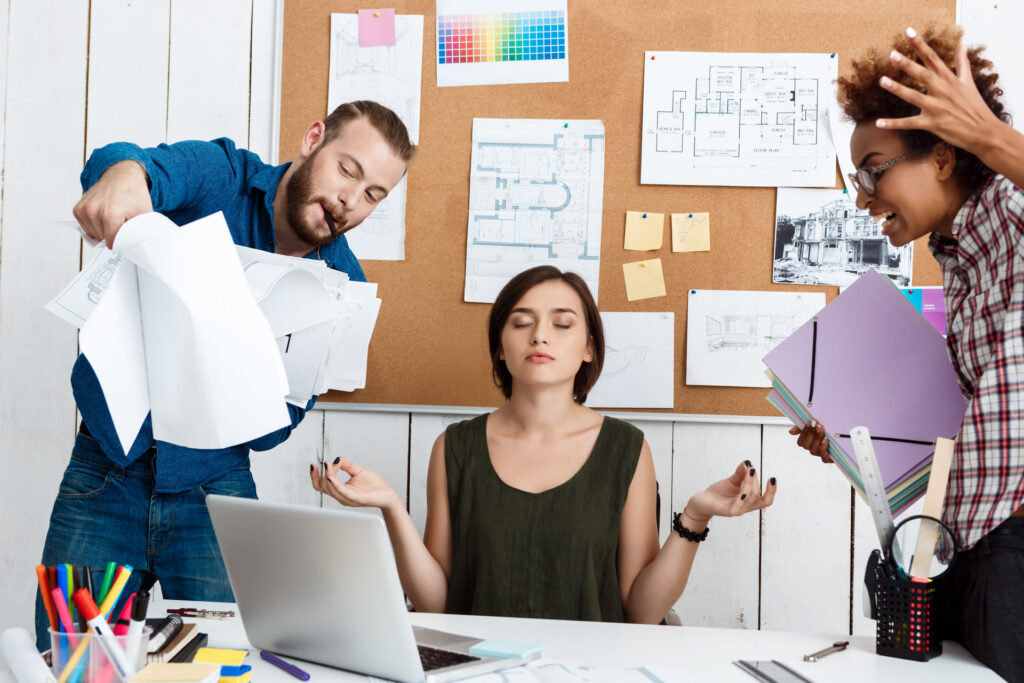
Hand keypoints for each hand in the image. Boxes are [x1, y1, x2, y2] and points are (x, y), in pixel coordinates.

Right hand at [72, 160, 152, 246]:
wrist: (122, 175)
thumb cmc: (133, 193)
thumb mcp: (144, 214)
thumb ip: (142, 233)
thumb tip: (144, 248)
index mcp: (109, 214)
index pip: (112, 243)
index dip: (121, 243)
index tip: (127, 238)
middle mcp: (93, 211)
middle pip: (103, 240)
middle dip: (113, 235)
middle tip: (122, 222)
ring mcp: (83, 210)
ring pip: (94, 235)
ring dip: (104, 231)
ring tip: (113, 217)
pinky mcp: (77, 209)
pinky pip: (86, 228)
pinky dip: (96, 226)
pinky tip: (104, 216)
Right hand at [309, 457, 401, 510]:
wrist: (388, 495)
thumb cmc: (374, 485)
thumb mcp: (358, 471)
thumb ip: (346, 464)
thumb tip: (336, 459)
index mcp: (340, 490)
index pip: (321, 485)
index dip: (315, 475)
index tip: (315, 464)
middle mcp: (341, 496)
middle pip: (321, 488)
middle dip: (317, 476)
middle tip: (320, 465)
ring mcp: (348, 498)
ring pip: (330, 489)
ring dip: (327, 476)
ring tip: (328, 466)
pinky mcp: (356, 498)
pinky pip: (342, 492)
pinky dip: (335, 485)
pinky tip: (331, 477)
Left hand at [685, 461, 776, 519]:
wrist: (702, 501)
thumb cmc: (718, 493)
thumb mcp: (732, 481)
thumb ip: (741, 473)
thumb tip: (748, 463)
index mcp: (749, 501)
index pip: (766, 500)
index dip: (772, 491)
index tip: (773, 478)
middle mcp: (745, 507)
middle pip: (757, 494)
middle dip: (754, 479)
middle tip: (749, 468)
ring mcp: (737, 510)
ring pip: (749, 498)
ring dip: (750, 483)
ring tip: (749, 471)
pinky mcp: (727, 511)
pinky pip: (738, 506)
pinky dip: (742, 496)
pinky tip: (742, 489)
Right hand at [788, 420, 831, 461]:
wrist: (840, 435)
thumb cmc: (824, 430)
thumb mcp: (812, 427)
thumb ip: (801, 428)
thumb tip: (790, 432)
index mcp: (806, 443)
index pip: (800, 441)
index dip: (804, 432)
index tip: (810, 422)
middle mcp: (811, 449)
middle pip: (806, 446)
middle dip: (812, 435)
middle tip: (818, 426)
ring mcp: (819, 454)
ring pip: (813, 451)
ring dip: (817, 440)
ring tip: (822, 431)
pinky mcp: (828, 458)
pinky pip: (823, 458)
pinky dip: (823, 449)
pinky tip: (826, 440)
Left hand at [877, 28, 1001, 155]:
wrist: (984, 131)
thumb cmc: (975, 106)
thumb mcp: (968, 82)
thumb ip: (962, 63)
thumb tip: (962, 44)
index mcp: (950, 79)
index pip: (933, 58)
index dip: (920, 45)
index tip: (909, 33)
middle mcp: (943, 91)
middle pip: (923, 74)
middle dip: (907, 64)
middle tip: (892, 54)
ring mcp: (937, 108)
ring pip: (914, 96)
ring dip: (898, 88)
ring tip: (882, 80)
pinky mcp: (932, 124)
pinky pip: (909, 123)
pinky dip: (894, 124)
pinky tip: (878, 123)